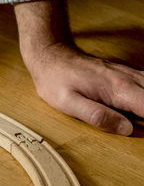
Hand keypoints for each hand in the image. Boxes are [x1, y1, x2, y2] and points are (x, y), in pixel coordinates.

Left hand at [24, 41, 143, 134]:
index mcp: (118, 89)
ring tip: (139, 119)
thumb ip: (97, 116)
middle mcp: (129, 79)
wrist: (51, 55)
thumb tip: (127, 129)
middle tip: (141, 125)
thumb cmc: (56, 80)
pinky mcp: (127, 73)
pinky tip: (139, 104)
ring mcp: (129, 74)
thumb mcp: (68, 103)